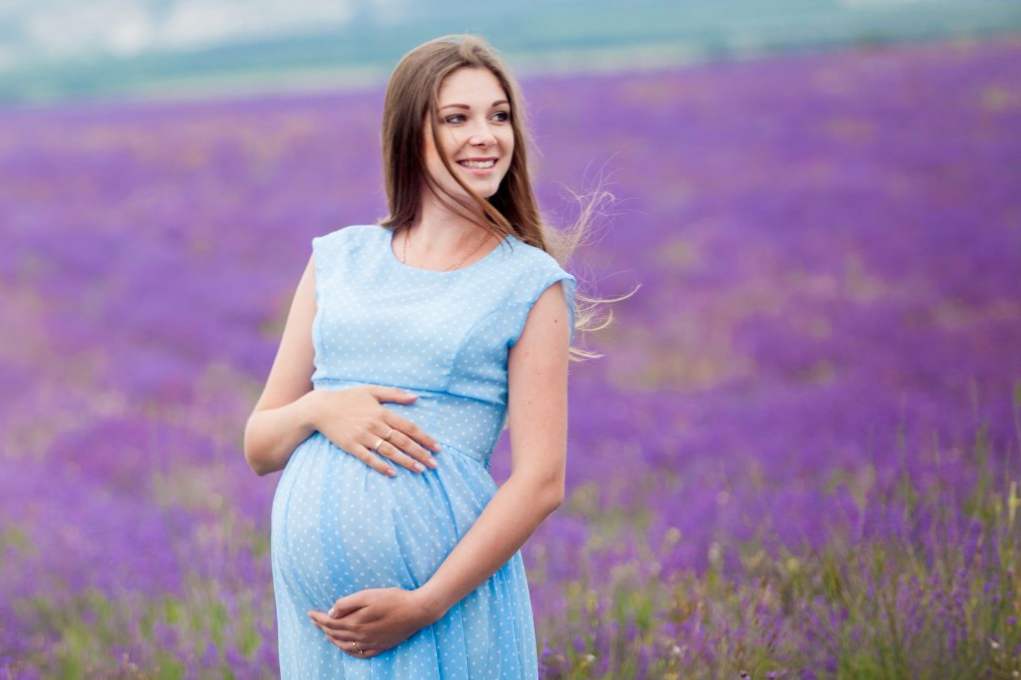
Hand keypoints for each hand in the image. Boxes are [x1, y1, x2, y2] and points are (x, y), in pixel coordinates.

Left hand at [307, 587, 439, 657]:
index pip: (331, 622)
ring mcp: (371, 643)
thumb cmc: (394, 598)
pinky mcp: (380, 646)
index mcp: (356, 622)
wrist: (418, 611)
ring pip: (345, 646)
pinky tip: (346, 647)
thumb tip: (331, 612)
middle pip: (335, 634)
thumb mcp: (369, 595)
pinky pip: (359, 654)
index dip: (318, 618)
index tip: (310, 613)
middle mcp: (361, 636)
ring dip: (332, 639)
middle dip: (323, 627)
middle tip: (315, 620)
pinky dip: (348, 651)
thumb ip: (348, 603)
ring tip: (325, 633)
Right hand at [310, 385, 441, 476]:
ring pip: (389, 451)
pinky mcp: (351, 446)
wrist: (320, 408)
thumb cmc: (348, 398)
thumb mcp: (372, 390)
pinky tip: (393, 473)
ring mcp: (363, 436)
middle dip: (420, 453)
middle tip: (434, 464)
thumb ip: (394, 394)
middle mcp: (375, 425)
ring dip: (406, 461)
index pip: (408, 427)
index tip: (437, 447)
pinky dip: (381, 466)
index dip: (424, 438)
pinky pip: (369, 458)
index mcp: (382, 412)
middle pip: (402, 441)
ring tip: (420, 469)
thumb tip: (416, 397)